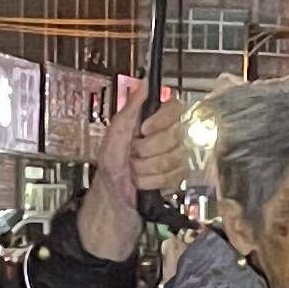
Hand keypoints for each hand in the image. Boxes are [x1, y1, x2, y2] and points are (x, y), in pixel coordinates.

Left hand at [72, 97, 191, 260]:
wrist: (113, 205)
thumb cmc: (111, 171)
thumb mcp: (114, 136)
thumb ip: (130, 108)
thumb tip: (144, 82)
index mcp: (152, 122)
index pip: (176, 108)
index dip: (160, 122)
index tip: (143, 131)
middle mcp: (166, 137)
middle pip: (175, 135)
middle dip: (146, 151)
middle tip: (133, 156)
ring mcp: (174, 157)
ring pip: (174, 157)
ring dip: (147, 169)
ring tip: (135, 173)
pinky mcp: (177, 177)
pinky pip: (175, 175)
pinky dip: (153, 182)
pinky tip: (144, 184)